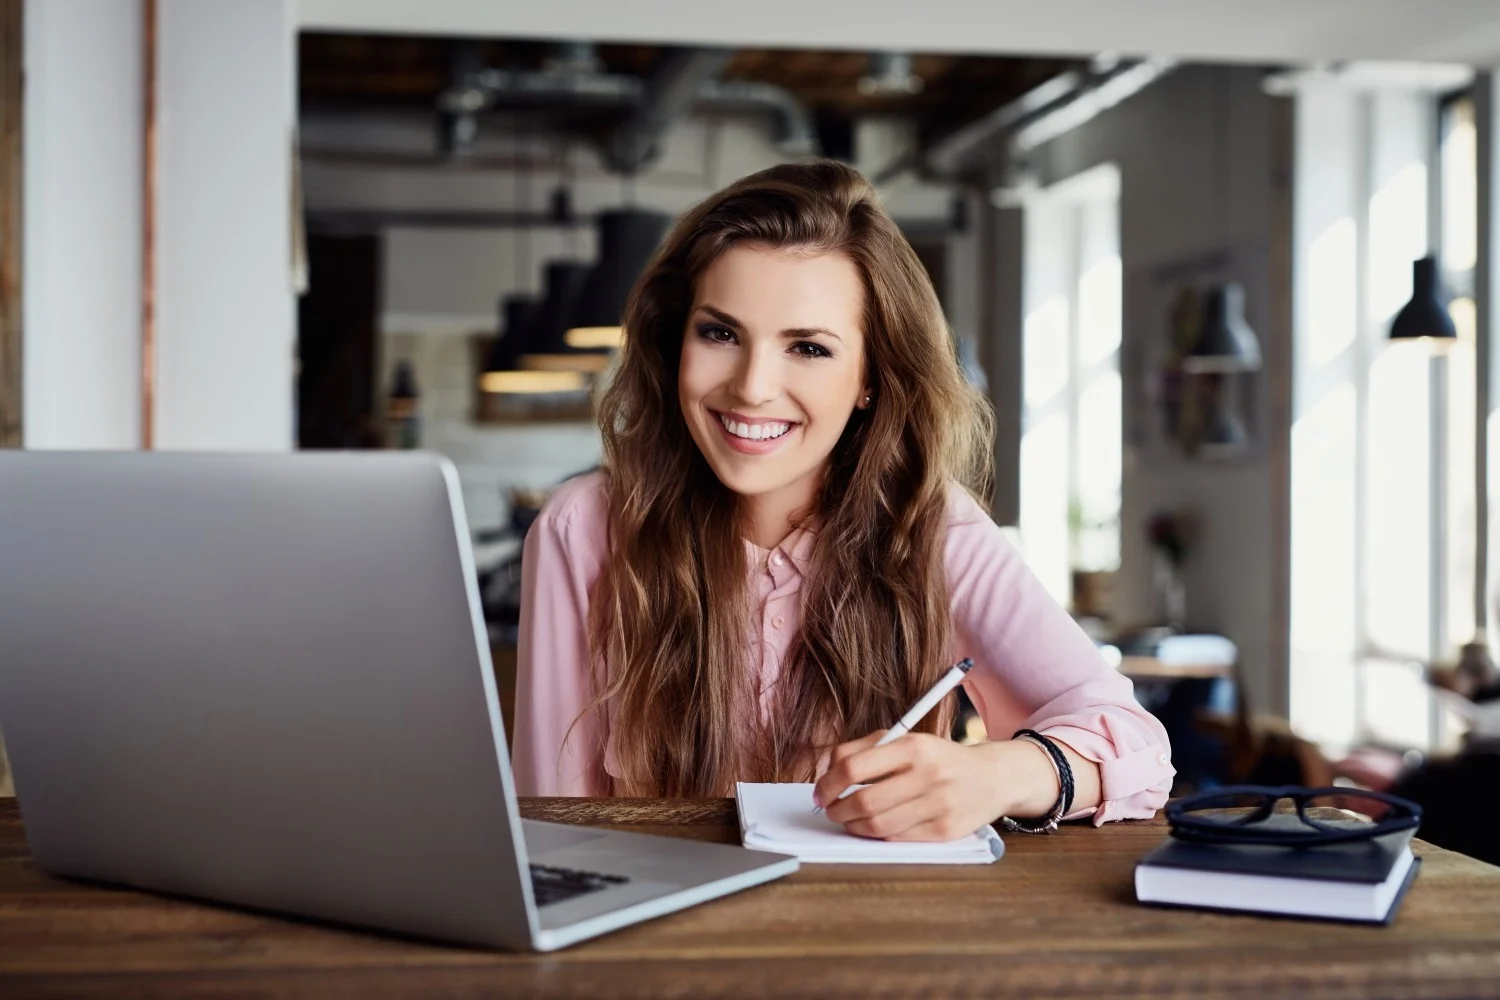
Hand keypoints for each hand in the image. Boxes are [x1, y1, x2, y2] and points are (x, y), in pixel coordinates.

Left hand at [813, 732, 1058, 841]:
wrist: (992, 777)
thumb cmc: (937, 758)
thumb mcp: (904, 740)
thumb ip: (861, 749)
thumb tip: (825, 772)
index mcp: (913, 746)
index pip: (854, 767)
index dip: (828, 784)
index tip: (820, 792)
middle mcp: (928, 774)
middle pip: (864, 801)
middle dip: (838, 810)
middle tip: (831, 811)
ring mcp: (939, 805)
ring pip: (879, 825)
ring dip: (853, 827)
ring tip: (849, 820)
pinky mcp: (945, 831)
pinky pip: (898, 839)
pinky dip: (878, 836)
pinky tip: (873, 828)